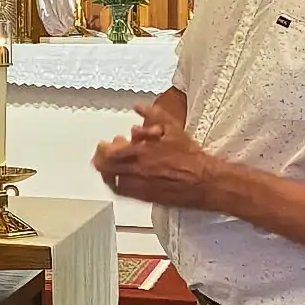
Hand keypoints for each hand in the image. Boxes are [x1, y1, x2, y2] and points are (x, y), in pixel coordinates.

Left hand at [92, 101, 214, 209]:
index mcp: (141, 152)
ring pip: (111, 180)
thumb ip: (153, 114)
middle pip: (106, 168)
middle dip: (101, 158)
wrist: (202, 180)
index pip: (109, 153)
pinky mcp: (144, 197)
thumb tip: (138, 107)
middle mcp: (136, 170)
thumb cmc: (189, 156)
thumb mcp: (172, 127)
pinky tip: (118, 179)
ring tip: (107, 166)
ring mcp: (139, 185)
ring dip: (106, 171)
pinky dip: (115, 184)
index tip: (103, 143)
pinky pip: (122, 192)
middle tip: (102, 154)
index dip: (103, 148)